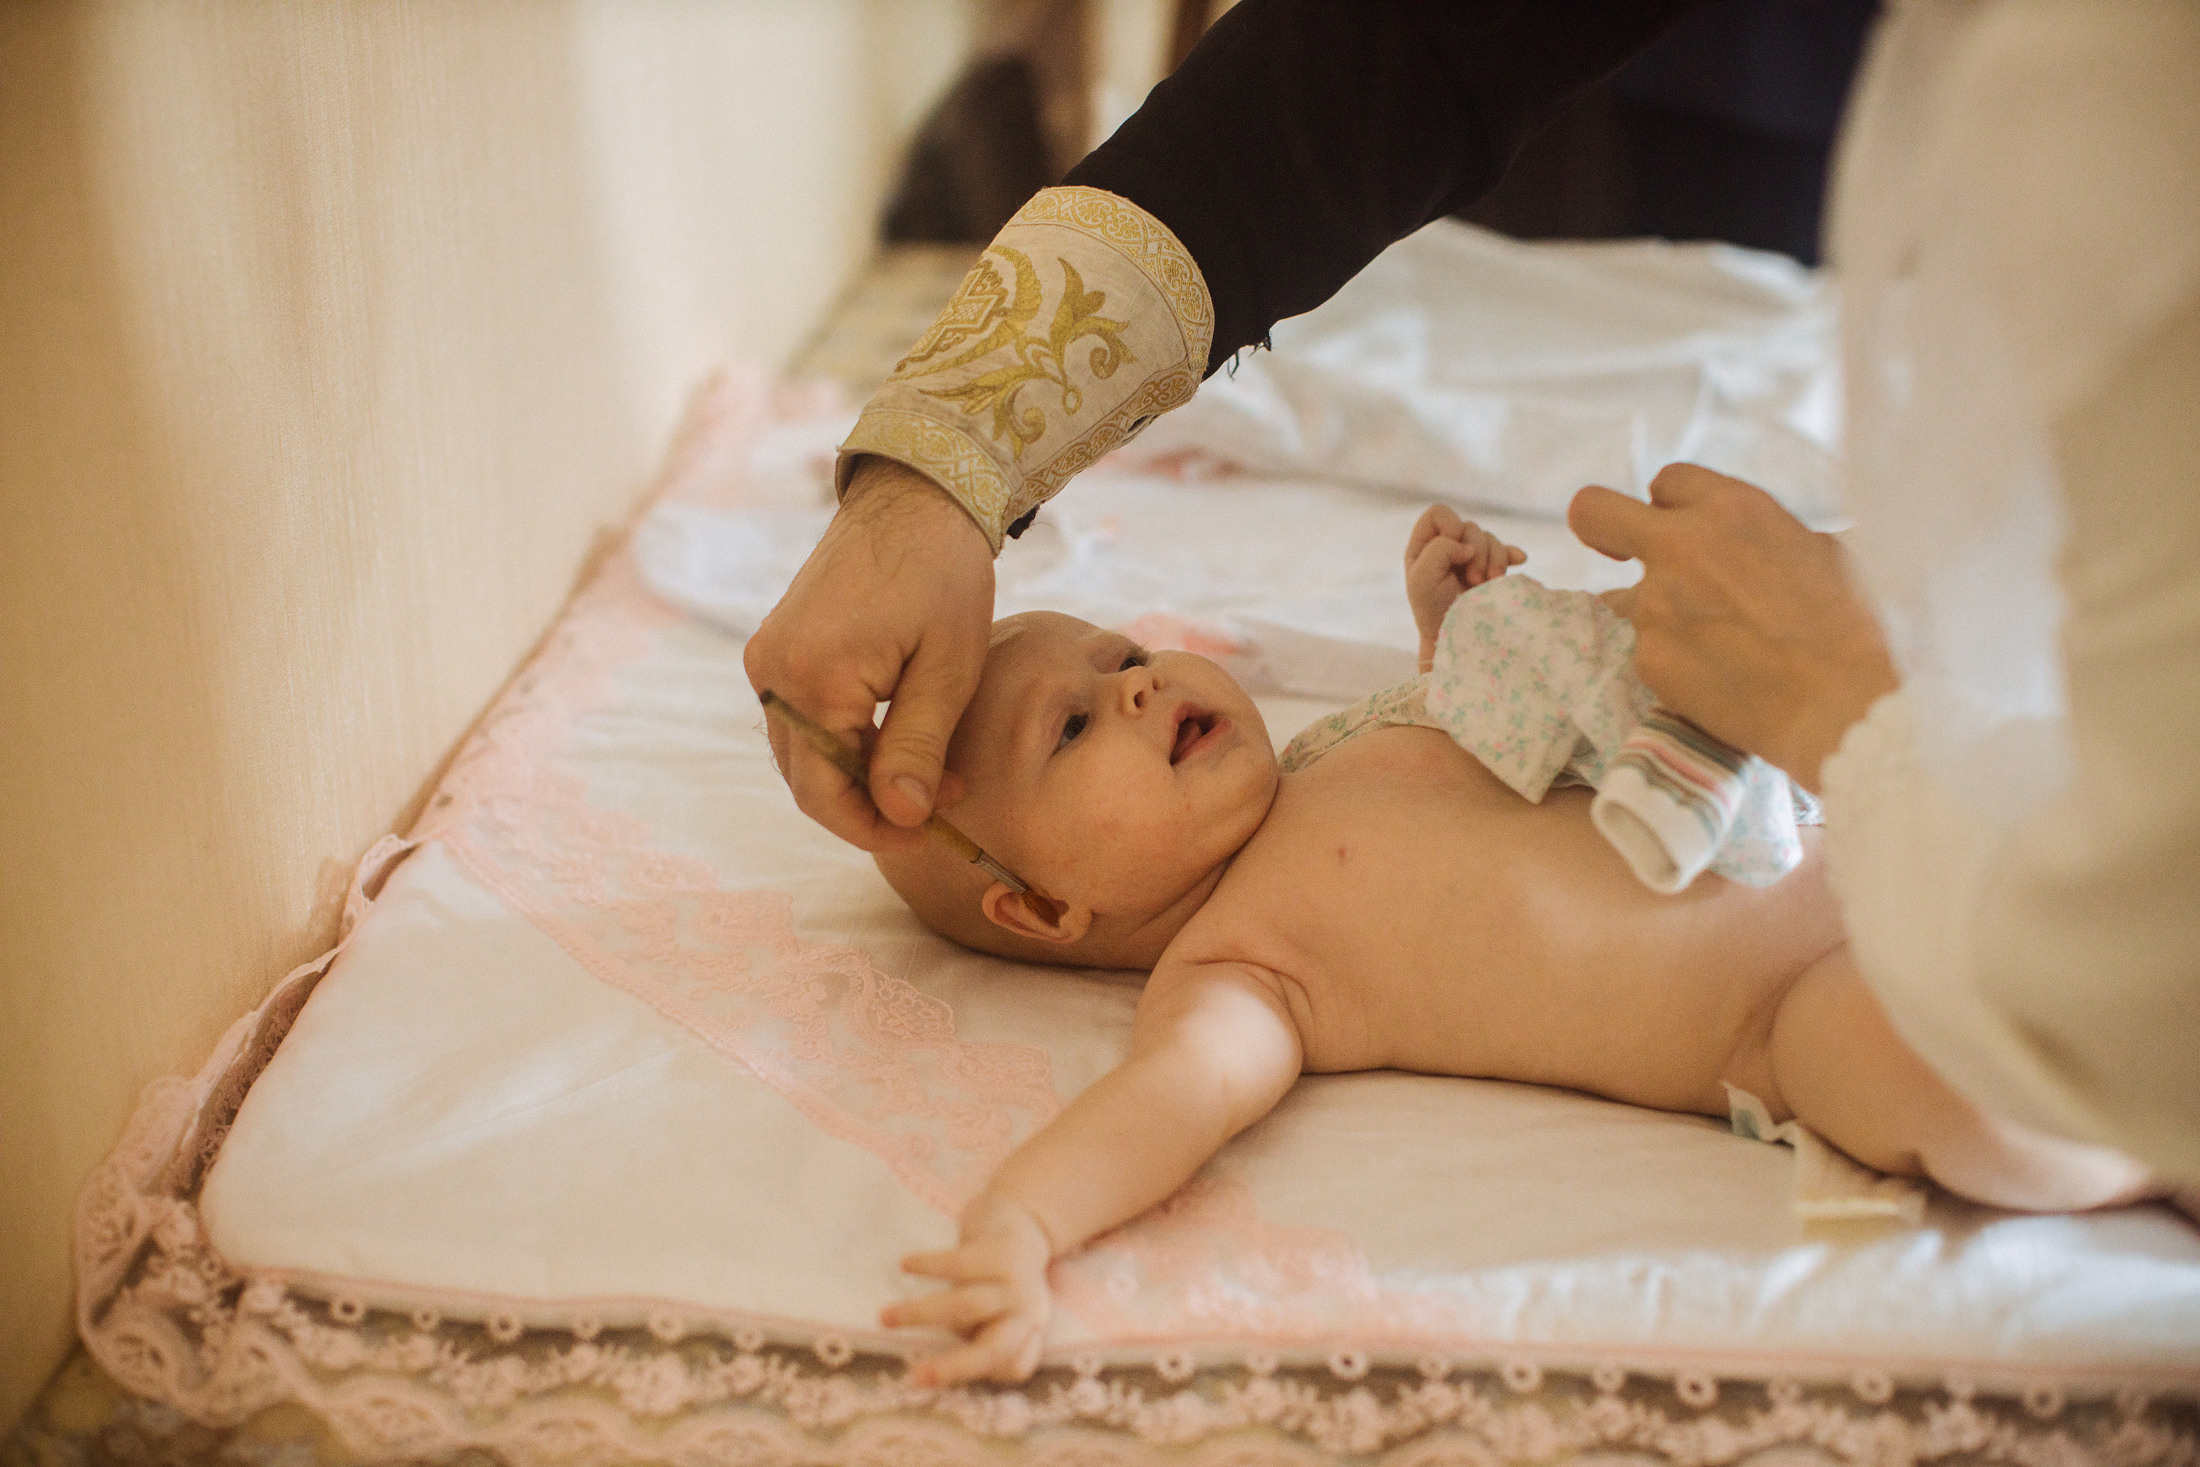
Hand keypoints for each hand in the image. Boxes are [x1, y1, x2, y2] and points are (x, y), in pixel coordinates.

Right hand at [743, 458, 993, 849]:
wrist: (914, 498)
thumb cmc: (942, 574)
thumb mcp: (947, 668)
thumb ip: (919, 746)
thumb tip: (900, 817)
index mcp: (812, 678)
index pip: (825, 794)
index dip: (876, 828)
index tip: (929, 833)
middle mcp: (774, 673)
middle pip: (809, 780)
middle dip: (874, 805)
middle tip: (942, 799)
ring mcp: (770, 659)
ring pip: (805, 755)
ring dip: (862, 776)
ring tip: (932, 767)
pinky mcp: (778, 648)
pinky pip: (804, 720)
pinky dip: (847, 743)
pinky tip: (900, 735)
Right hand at [882, 1193, 1054, 1386]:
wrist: (1029, 1216)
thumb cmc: (1004, 1277)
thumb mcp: (1009, 1311)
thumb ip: (984, 1337)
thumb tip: (941, 1364)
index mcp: (1030, 1330)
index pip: (1015, 1367)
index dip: (985, 1374)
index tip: (942, 1373)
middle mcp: (1028, 1309)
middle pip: (993, 1349)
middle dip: (952, 1367)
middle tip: (914, 1378)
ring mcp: (1015, 1280)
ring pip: (965, 1305)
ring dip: (922, 1314)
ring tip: (884, 1318)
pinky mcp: (998, 1250)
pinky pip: (959, 1263)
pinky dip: (928, 1266)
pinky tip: (904, 1265)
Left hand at [1406, 505, 1525, 670]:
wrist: (1457, 640)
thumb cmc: (1433, 612)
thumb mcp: (1422, 580)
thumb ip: (1438, 551)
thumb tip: (1467, 546)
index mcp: (1425, 546)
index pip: (1439, 513)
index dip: (1450, 524)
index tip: (1455, 548)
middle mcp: (1447, 547)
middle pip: (1469, 527)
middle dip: (1477, 551)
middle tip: (1474, 580)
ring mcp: (1471, 558)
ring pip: (1490, 539)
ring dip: (1494, 559)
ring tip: (1490, 584)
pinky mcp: (1491, 570)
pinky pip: (1507, 550)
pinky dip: (1513, 554)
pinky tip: (1520, 561)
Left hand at [1569, 464, 1898, 791]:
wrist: (1844, 704)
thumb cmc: (1856, 626)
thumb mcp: (1822, 551)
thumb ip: (1764, 537)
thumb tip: (1755, 543)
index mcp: (1732, 509)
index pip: (1667, 482)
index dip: (1672, 507)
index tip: (1680, 528)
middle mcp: (1682, 547)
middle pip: (1594, 511)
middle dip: (1597, 526)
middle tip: (1614, 549)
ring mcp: (1656, 604)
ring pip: (1636, 600)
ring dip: (1667, 617)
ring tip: (1724, 649)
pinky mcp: (1648, 657)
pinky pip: (1650, 651)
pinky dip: (1677, 664)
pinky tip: (1721, 680)